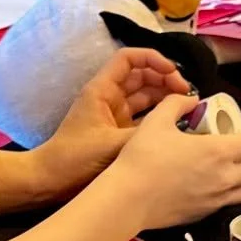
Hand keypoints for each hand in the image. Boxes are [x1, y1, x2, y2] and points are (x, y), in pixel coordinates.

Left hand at [31, 48, 191, 198]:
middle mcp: (110, 98)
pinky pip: (144, 118)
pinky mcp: (119, 133)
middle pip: (142, 76)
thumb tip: (176, 128)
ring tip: (189, 108)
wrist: (51, 182)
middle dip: (165, 79)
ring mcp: (115, 115)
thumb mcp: (112, 145)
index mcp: (102, 90)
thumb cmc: (74, 158)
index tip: (174, 73)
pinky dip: (160, 118)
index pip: (129, 59)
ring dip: (165, 98)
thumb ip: (144, 134)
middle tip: (188, 95)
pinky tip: (178, 125)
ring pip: (145, 97)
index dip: (153, 59)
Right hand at [104, 94, 240, 224]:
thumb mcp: (157, 120)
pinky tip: (214, 182)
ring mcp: (215, 199)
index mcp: (217, 152)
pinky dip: (230, 190)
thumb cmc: (142, 158)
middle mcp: (224, 178)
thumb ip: (177, 103)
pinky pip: (228, 201)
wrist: (127, 199)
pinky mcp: (204, 214)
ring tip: (233, 164)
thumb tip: (191, 100)